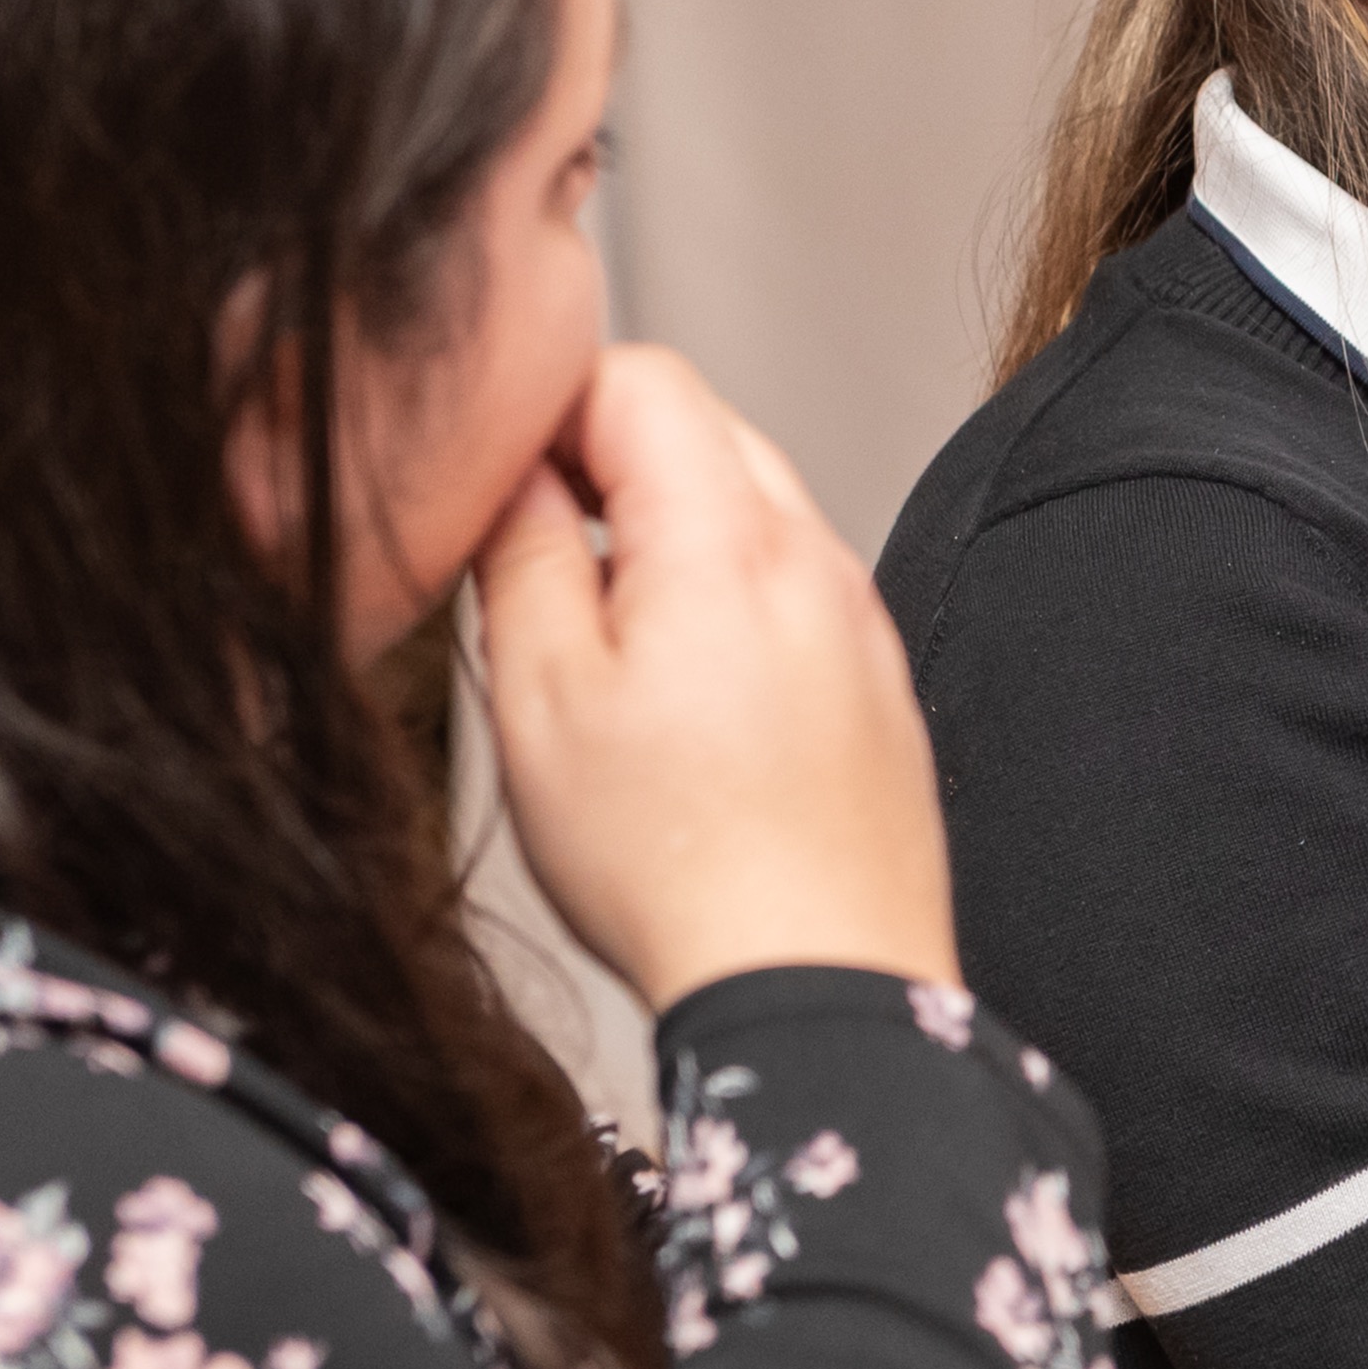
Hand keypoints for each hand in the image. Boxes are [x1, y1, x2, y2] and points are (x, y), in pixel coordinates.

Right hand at [477, 344, 959, 1006]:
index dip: (547, 402)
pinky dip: (726, 606)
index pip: (639, 376)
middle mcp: (815, 559)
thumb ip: (517, 554)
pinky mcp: (876, 685)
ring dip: (666, 537)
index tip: (491, 473)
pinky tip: (678, 704)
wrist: (819, 992)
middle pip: (701, 431)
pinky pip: (791, 595)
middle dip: (604, 463)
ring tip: (599, 645)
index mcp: (728, 538)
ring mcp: (858, 621)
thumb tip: (508, 472)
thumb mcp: (540, 700)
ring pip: (749, 512)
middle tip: (526, 553)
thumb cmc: (677, 870)